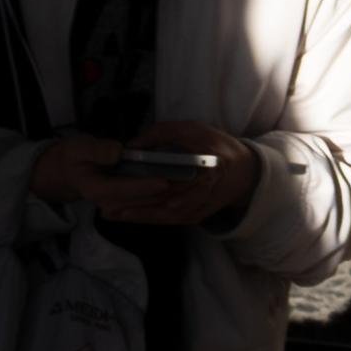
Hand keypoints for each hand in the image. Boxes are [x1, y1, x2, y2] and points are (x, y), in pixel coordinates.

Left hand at [41, 125, 261, 228]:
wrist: (246, 173)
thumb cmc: (218, 145)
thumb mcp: (194, 129)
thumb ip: (162, 133)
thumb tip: (133, 145)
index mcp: (202, 165)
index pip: (168, 176)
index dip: (141, 183)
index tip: (117, 183)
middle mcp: (200, 190)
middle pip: (160, 199)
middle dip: (132, 204)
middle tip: (104, 205)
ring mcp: (198, 207)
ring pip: (162, 214)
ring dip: (135, 215)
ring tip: (109, 213)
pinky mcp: (195, 217)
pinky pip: (168, 221)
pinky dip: (148, 219)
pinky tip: (129, 217)